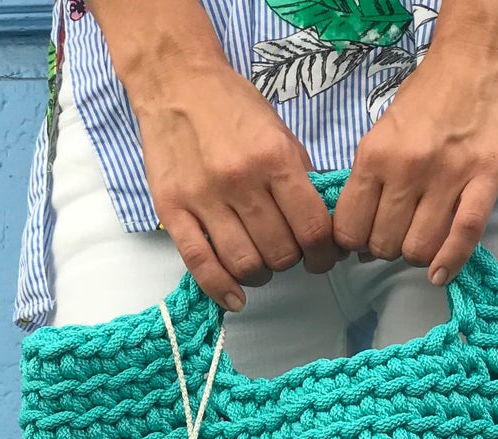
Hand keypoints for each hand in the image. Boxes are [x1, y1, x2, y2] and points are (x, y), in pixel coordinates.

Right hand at [99, 16, 343, 310]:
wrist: (175, 81)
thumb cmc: (231, 107)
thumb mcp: (279, 132)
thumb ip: (299, 178)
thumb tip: (320, 226)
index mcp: (273, 158)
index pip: (312, 229)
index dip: (324, 254)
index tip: (322, 258)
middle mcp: (240, 180)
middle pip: (280, 252)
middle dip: (291, 261)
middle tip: (287, 252)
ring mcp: (204, 197)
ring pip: (245, 264)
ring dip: (261, 275)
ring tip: (261, 266)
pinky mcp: (173, 209)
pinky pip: (201, 264)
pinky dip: (222, 289)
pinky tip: (236, 298)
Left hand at [333, 0, 497, 285]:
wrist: (479, 57)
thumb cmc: (430, 96)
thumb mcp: (383, 133)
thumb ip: (371, 180)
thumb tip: (358, 235)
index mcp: (375, 155)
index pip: (350, 227)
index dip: (354, 244)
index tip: (364, 241)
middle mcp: (407, 168)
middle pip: (384, 244)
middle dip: (387, 249)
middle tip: (399, 234)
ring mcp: (449, 176)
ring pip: (420, 248)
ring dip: (418, 255)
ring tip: (423, 239)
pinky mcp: (486, 180)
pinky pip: (463, 236)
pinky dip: (449, 262)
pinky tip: (440, 273)